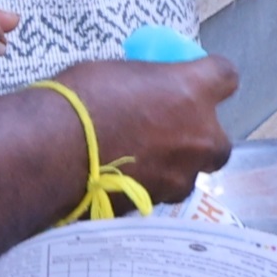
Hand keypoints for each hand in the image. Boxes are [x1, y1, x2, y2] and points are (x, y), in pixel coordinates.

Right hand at [41, 52, 242, 205]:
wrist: (50, 152)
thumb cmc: (79, 100)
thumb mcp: (119, 74)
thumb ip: (148, 86)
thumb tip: (147, 93)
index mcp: (192, 91)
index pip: (226, 76)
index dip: (212, 78)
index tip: (197, 80)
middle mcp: (199, 135)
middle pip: (218, 139)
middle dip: (198, 137)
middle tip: (168, 130)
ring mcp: (181, 174)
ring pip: (191, 171)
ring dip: (174, 164)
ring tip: (138, 157)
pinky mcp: (159, 202)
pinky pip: (163, 191)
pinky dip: (149, 184)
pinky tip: (122, 176)